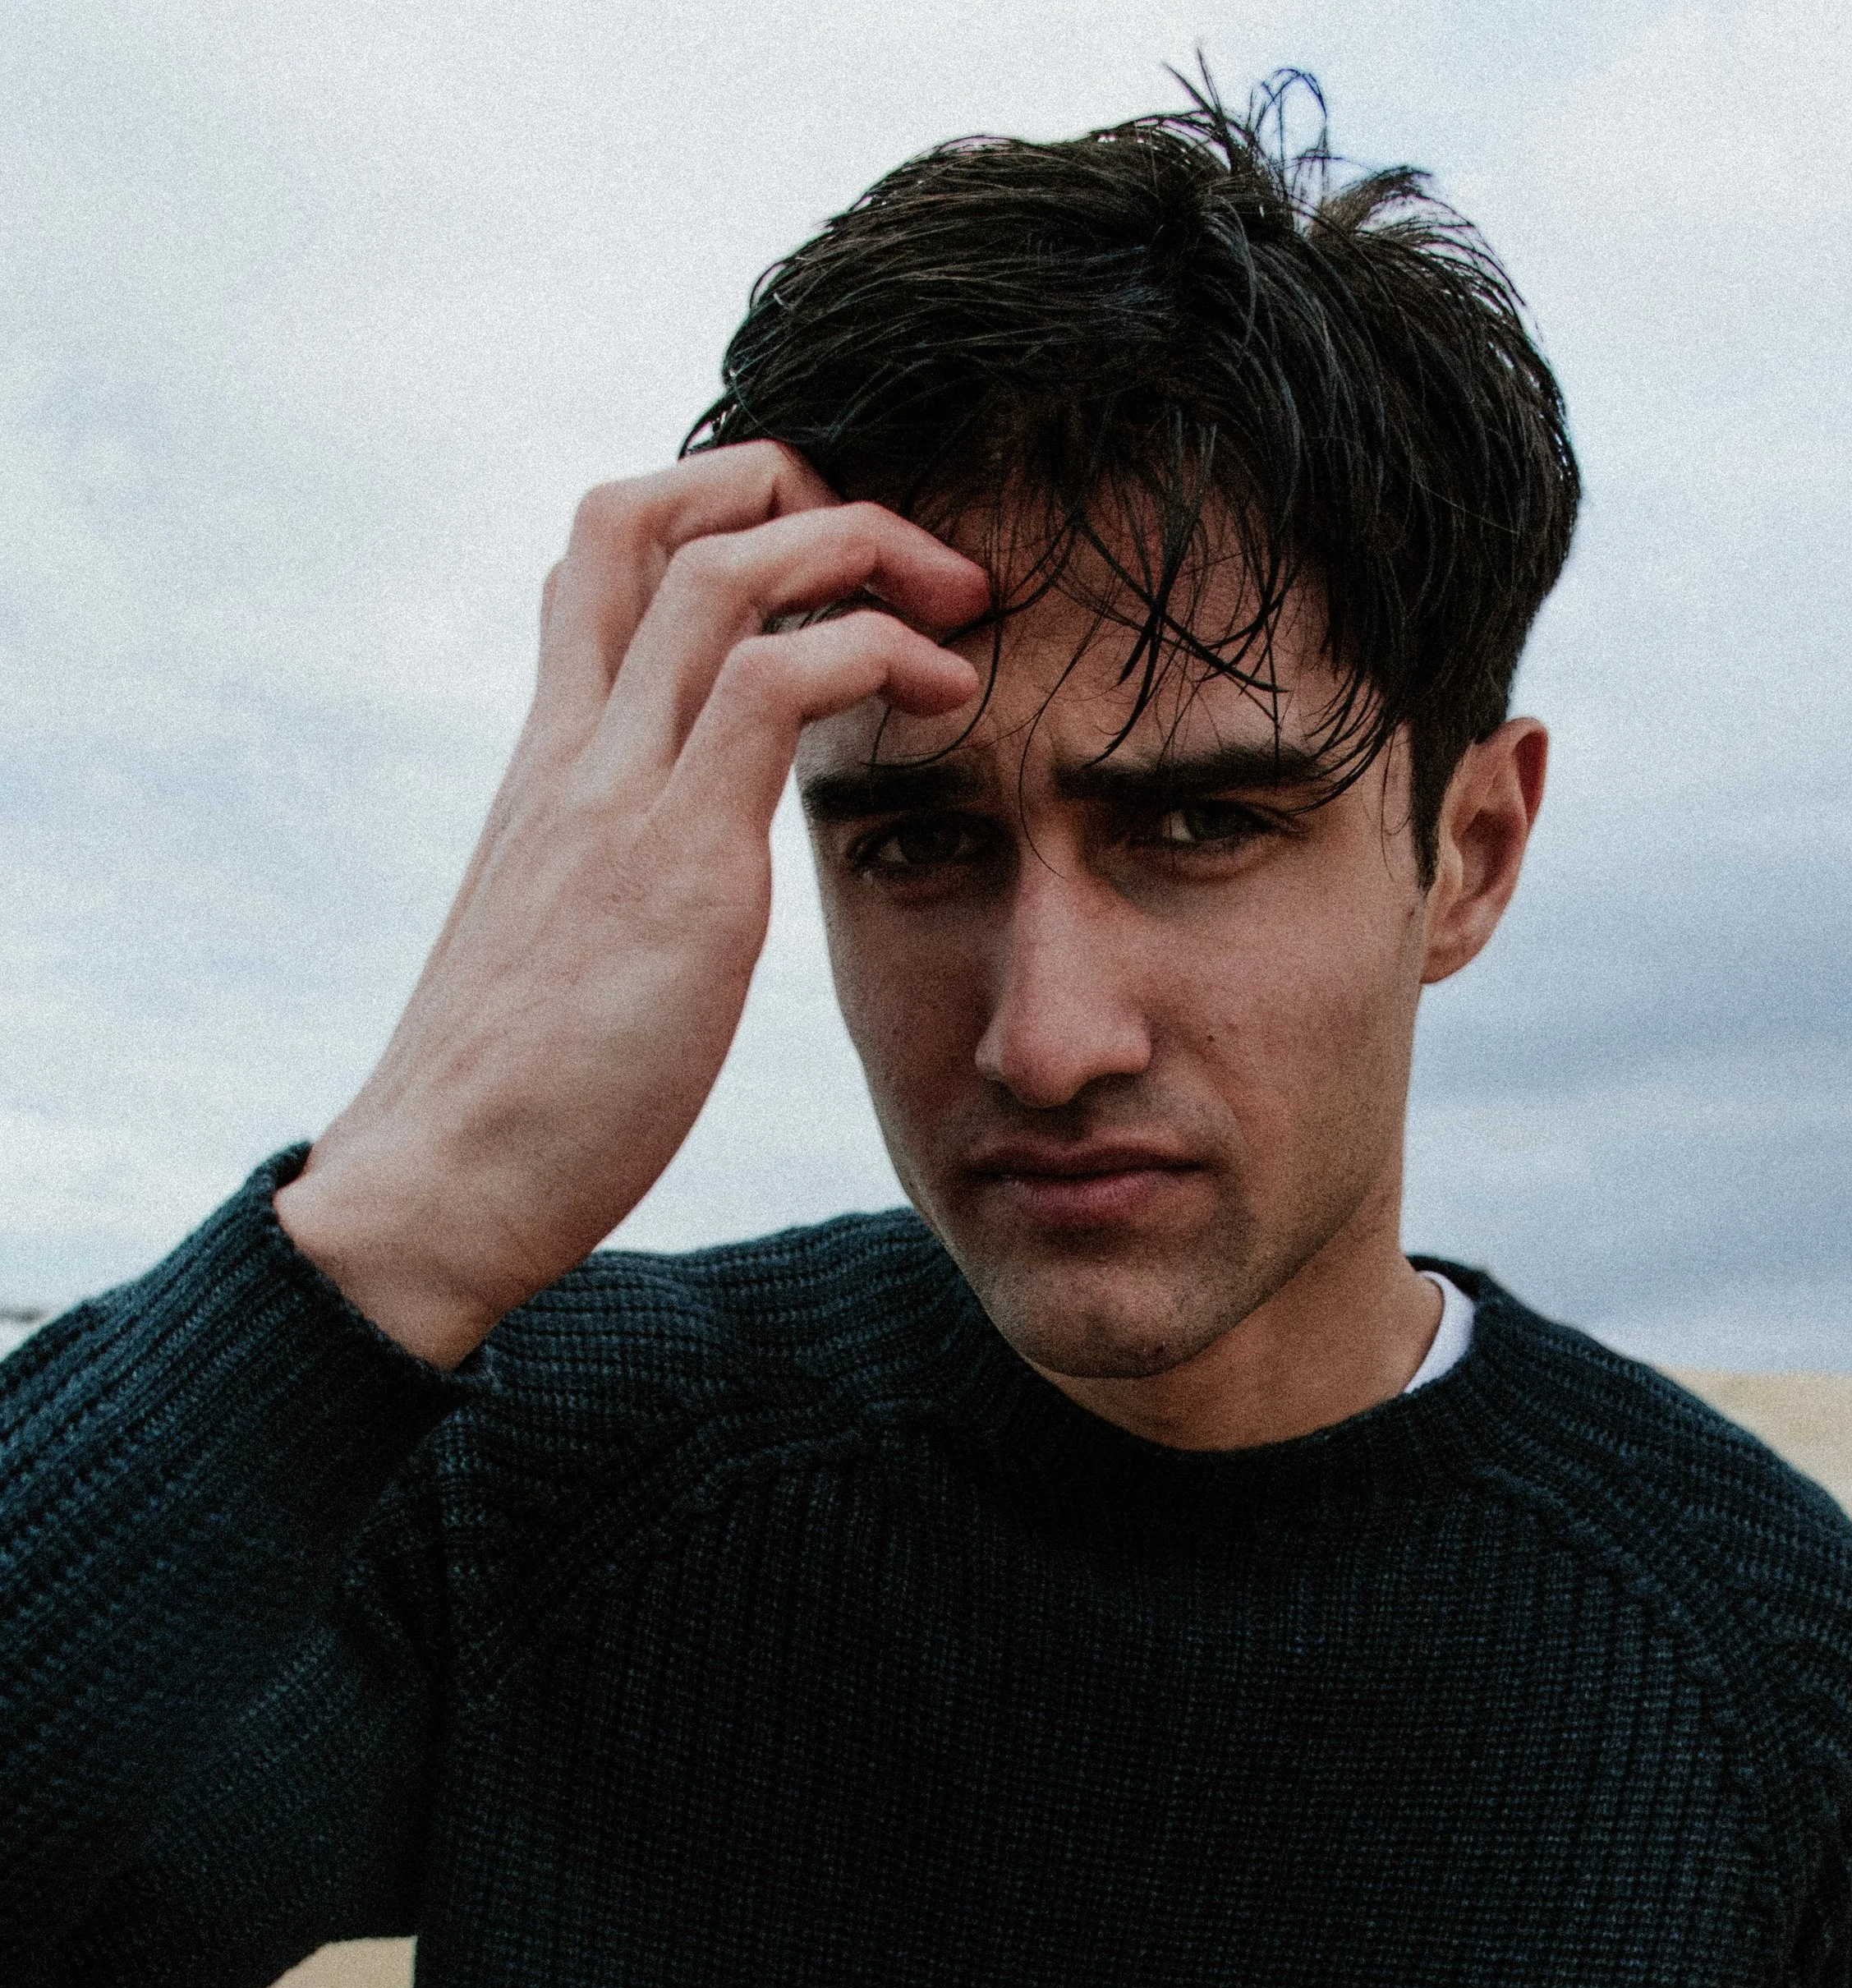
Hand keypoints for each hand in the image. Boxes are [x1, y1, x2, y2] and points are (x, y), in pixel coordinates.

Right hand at [275, 446, 987, 1365]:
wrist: (442, 1185)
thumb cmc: (517, 1095)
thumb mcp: (570, 946)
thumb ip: (619, 877)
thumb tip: (673, 893)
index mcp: (549, 761)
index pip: (601, 556)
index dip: (716, 513)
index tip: (826, 574)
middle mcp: (575, 747)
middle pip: (652, 510)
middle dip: (796, 486)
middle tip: (910, 562)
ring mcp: (620, 793)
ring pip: (724, 562)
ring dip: (863, 547)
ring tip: (958, 609)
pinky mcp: (679, 860)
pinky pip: (780, 680)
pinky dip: (879, 651)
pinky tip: (950, 700)